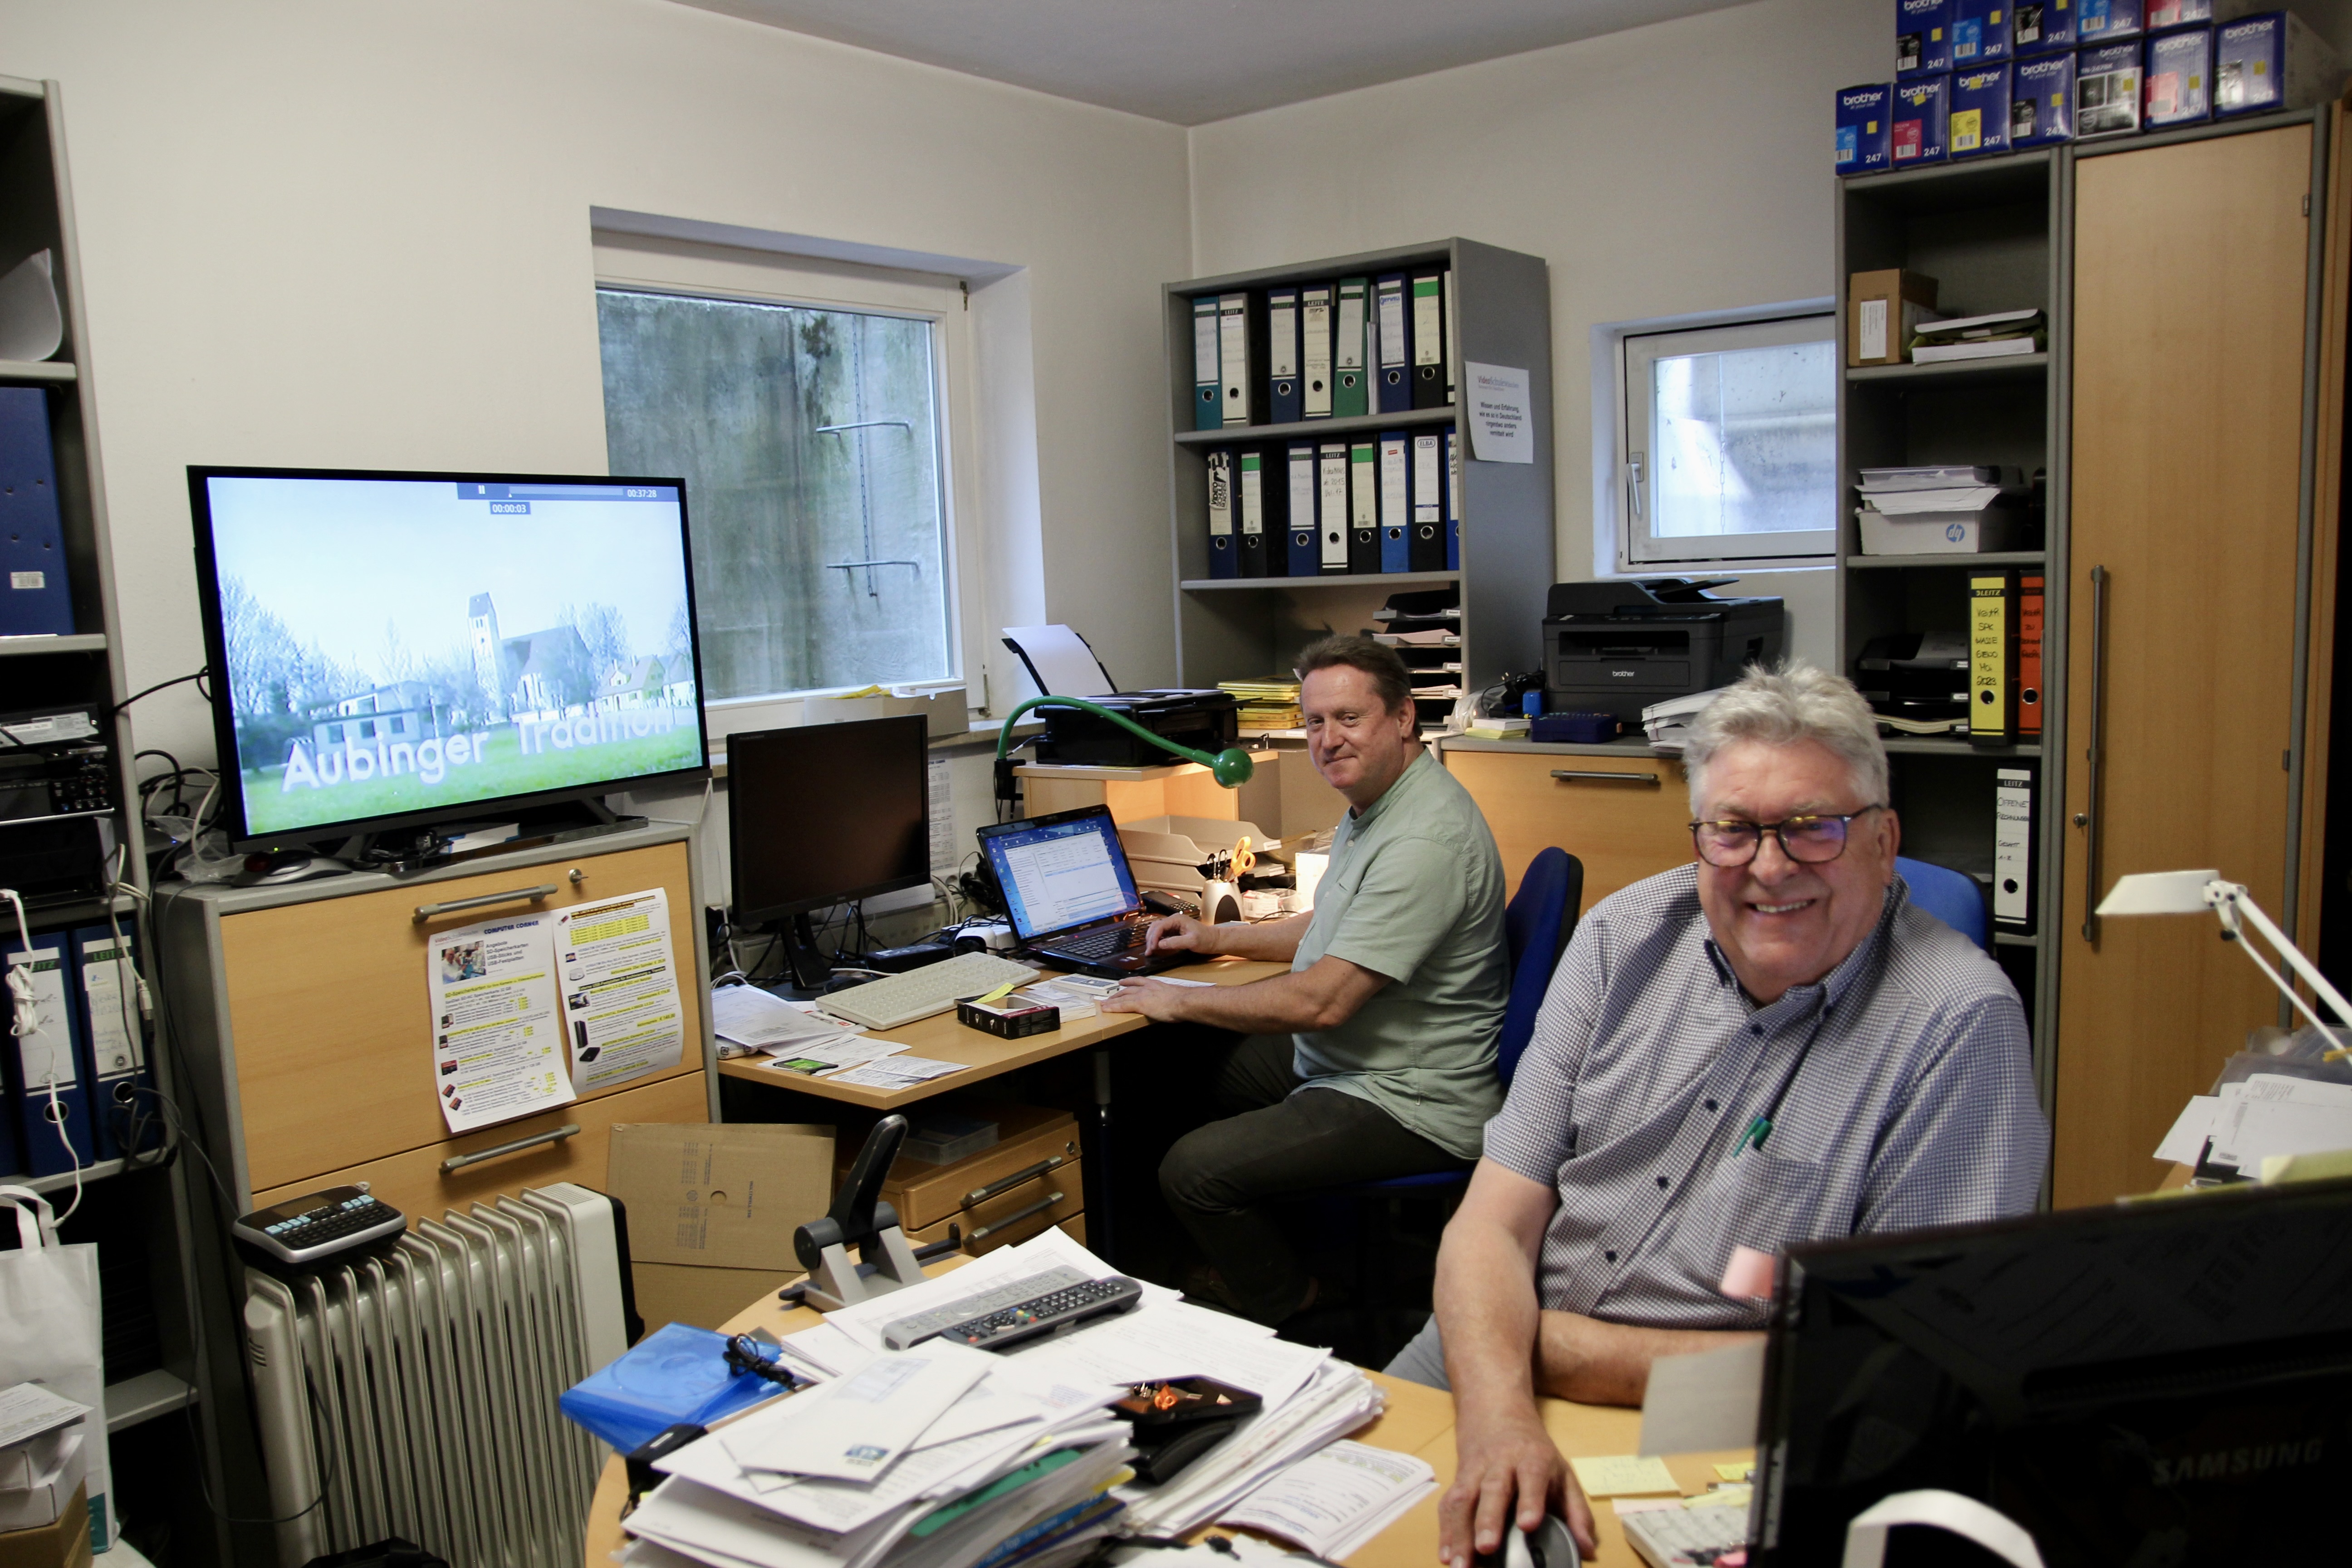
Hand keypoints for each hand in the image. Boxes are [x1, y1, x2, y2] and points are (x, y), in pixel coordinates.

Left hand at [1101, 977, 1187, 1019]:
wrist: (1183, 1001)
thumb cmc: (1184, 1000)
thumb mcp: (1176, 995)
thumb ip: (1171, 997)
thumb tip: (1174, 1002)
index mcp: (1155, 985)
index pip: (1138, 981)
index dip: (1129, 982)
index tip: (1123, 982)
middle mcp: (1146, 988)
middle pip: (1127, 989)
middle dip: (1118, 993)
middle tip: (1110, 996)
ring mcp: (1141, 995)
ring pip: (1122, 997)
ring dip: (1112, 1000)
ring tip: (1104, 1003)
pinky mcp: (1139, 1004)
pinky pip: (1122, 1005)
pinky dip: (1113, 1007)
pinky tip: (1106, 1009)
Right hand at [1141, 911, 1215, 955]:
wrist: (1214, 940)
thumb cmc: (1206, 939)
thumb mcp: (1191, 941)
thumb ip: (1175, 942)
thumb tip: (1160, 944)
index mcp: (1177, 919)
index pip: (1160, 926)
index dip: (1154, 937)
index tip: (1152, 948)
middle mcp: (1174, 920)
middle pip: (1155, 926)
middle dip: (1150, 938)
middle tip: (1148, 951)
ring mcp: (1174, 925)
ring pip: (1157, 930)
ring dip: (1152, 939)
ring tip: (1150, 950)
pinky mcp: (1175, 931)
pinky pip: (1162, 934)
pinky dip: (1157, 940)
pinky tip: (1156, 947)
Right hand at [1437, 1406, 1593, 1567]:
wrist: (1496, 1412)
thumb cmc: (1534, 1452)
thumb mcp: (1562, 1473)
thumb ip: (1577, 1512)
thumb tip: (1588, 1550)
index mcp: (1533, 1460)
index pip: (1532, 1478)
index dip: (1530, 1500)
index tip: (1528, 1524)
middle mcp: (1500, 1463)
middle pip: (1493, 1489)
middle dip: (1488, 1519)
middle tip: (1487, 1547)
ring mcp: (1475, 1471)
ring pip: (1464, 1499)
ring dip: (1459, 1532)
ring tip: (1459, 1564)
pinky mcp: (1458, 1479)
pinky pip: (1448, 1504)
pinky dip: (1445, 1530)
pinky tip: (1446, 1555)